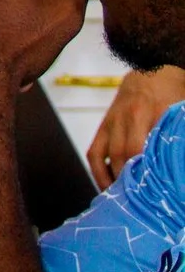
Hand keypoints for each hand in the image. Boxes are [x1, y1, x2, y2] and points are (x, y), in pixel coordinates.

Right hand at [89, 67, 184, 188]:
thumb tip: (180, 163)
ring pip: (108, 155)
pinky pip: (94, 151)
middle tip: (140, 202)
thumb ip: (178, 134)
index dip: (145, 172)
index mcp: (153, 112)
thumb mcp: (182, 111)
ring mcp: (113, 121)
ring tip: (123, 200)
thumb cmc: (175, 92)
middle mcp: (129, 117)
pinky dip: (98, 170)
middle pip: (125, 155)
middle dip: (130, 181)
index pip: (144, 148)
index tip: (153, 192)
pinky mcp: (104, 124)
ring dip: (113, 180)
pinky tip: (106, 186)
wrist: (152, 69)